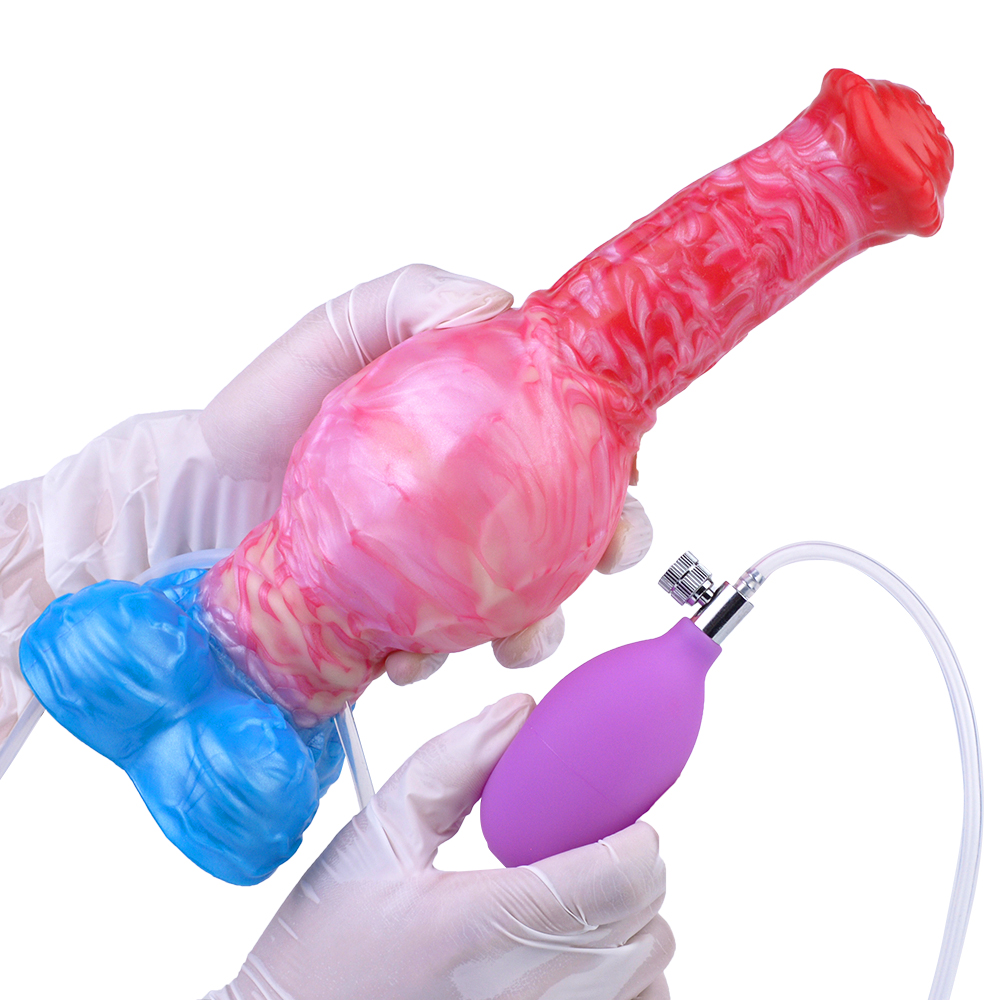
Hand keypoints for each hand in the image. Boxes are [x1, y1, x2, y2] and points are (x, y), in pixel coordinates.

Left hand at [199, 263, 652, 682]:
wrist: (200, 488)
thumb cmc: (273, 405)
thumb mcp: (344, 328)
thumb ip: (418, 298)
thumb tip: (499, 304)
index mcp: (481, 434)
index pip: (573, 443)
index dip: (616, 460)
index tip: (630, 476)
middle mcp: (471, 504)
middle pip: (568, 531)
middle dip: (603, 553)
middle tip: (599, 564)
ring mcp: (438, 568)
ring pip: (518, 606)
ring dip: (533, 629)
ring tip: (509, 639)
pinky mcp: (400, 620)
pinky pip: (437, 651)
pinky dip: (434, 661)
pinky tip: (408, 658)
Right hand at [204, 695, 673, 999]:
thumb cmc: (328, 947)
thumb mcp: (377, 836)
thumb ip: (453, 764)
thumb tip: (521, 712)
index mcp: (478, 926)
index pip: (615, 880)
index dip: (635, 839)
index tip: (622, 819)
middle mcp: (521, 993)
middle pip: (646, 925)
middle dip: (630, 874)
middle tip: (585, 850)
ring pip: (649, 973)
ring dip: (629, 929)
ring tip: (569, 906)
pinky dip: (623, 981)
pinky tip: (571, 959)